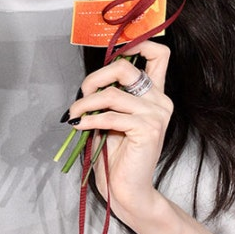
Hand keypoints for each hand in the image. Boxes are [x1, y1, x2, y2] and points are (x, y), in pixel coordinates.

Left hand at [67, 42, 171, 228]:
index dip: (137, 44)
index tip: (113, 53)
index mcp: (154, 93)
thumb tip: (89, 80)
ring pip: (112, 94)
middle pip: (127, 68)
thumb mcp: (112, 116)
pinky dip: (89, 119)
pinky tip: (79, 125)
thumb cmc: (117, 154)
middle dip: (96, 76)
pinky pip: (110, 116)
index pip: (159, 54)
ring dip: (85, 103)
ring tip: (74, 114)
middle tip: (81, 93)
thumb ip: (110, 95)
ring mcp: (156, 114)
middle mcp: (160, 100)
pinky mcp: (148, 130)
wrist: (126, 189)